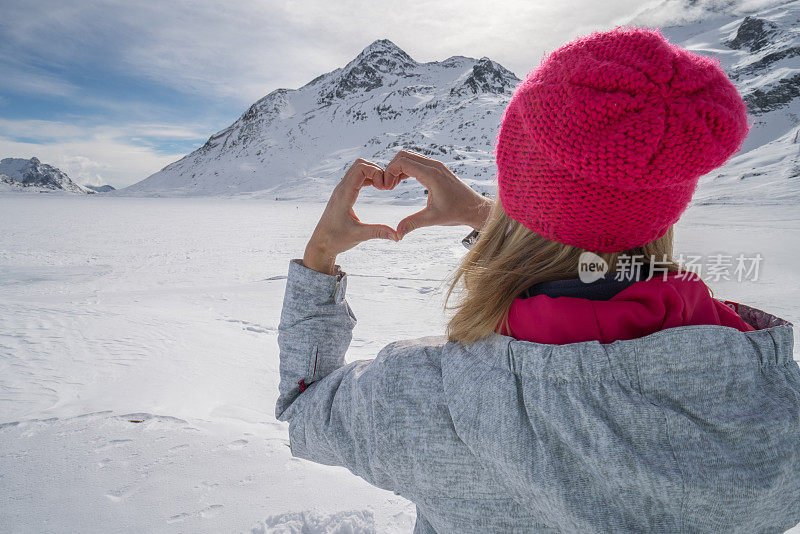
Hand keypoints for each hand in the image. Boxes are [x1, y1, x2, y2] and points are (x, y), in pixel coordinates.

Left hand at [303, 159, 398, 274]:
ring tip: (384, 187)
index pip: (360, 169)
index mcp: (344, 195)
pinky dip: (369, 178)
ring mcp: (341, 190)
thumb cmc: (336, 240)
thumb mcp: (359, 236)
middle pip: (360, 164)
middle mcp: (341, 189)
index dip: (376, 172)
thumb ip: (379, 232)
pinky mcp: (343, 194)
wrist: (321, 244)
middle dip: (376, 170)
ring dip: (373, 173)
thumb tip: (398, 236)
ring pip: (358, 169)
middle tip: (386, 187)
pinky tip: (377, 188)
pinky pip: (356, 177)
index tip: (385, 188)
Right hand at [381, 150, 492, 238]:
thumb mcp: (433, 219)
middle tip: (387, 187)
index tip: (386, 188)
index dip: (389, 172)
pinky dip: (405, 169)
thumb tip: (396, 234)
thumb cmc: (457, 213)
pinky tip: (400, 183)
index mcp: (431, 175)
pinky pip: (416, 162)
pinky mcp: (437, 169)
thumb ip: (412, 223)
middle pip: (403, 155)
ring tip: (392, 186)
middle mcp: (434, 166)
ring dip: (397, 168)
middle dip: (391, 168)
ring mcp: (436, 166)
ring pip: (409, 157)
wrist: (475, 208)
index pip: (402, 162)